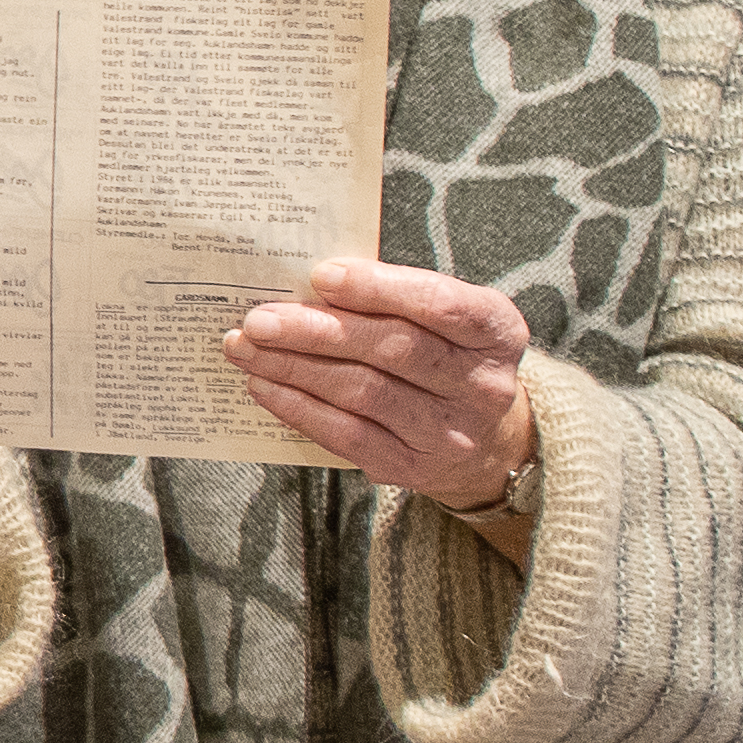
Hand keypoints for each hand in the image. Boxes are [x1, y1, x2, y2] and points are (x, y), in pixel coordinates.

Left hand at [227, 260, 536, 511]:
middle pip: (393, 350)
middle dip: (316, 330)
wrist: (486, 441)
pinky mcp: (414, 467)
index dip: (378, 288)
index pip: (440, 305)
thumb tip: (303, 284)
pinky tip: (264, 386)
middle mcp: (482, 384)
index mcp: (495, 331)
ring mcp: (451, 432)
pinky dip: (298, 407)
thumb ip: (390, 297)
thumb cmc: (446, 357)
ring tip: (246, 347)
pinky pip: (347, 435)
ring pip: (363, 392)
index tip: (320, 275)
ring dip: (294, 367)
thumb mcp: (443, 319)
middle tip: (259, 319)